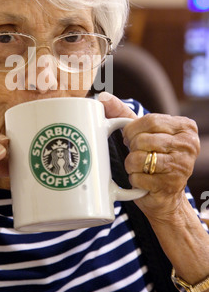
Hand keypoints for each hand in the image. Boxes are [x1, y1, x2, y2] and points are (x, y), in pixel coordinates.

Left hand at [99, 92, 199, 220]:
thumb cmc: (152, 156)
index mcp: (185, 127)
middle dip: (132, 148)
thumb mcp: (141, 131)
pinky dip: (134, 180)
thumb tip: (102, 96)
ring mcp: (182, 166)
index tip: (130, 138)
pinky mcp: (170, 186)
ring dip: (131, 164)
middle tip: (136, 153)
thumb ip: (122, 112)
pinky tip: (142, 180)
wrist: (165, 195)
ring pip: (139, 159)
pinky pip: (138, 178)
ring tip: (139, 167)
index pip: (150, 120)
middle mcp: (188, 145)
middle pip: (143, 139)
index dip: (132, 130)